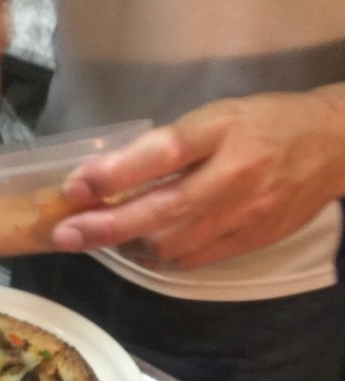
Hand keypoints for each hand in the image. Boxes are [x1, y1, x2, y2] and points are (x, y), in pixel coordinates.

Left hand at [54, 87, 344, 268]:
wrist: (331, 148)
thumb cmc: (262, 125)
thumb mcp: (215, 118)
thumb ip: (168, 146)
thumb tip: (111, 177)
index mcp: (223, 131)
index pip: (164, 152)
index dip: (116, 172)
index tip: (74, 187)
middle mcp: (234, 176)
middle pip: (163, 210)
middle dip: (107, 227)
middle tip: (65, 236)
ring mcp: (244, 215)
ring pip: (173, 243)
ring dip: (128, 244)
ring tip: (97, 237)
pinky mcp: (250, 242)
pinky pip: (192, 259)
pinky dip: (159, 256)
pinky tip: (140, 247)